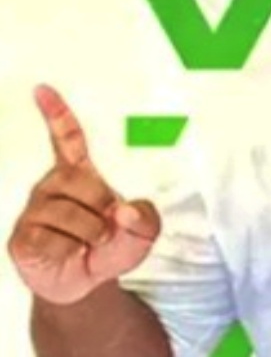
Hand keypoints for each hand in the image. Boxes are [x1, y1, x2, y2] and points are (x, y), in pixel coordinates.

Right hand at [6, 85, 161, 304]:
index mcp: (79, 173)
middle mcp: (52, 185)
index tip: (43, 89)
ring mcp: (35, 210)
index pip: (67, 138)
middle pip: (81, 181)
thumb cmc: (111, 246)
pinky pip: (54, 239)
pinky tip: (68, 253)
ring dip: (91, 234)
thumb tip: (124, 211)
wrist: (85, 283)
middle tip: (108, 226)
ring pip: (70, 214)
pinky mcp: (23, 237)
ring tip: (90, 244)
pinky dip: (72, 251)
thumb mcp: (142, 233)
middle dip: (104, 207)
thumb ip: (146, 219)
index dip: (56, 113)